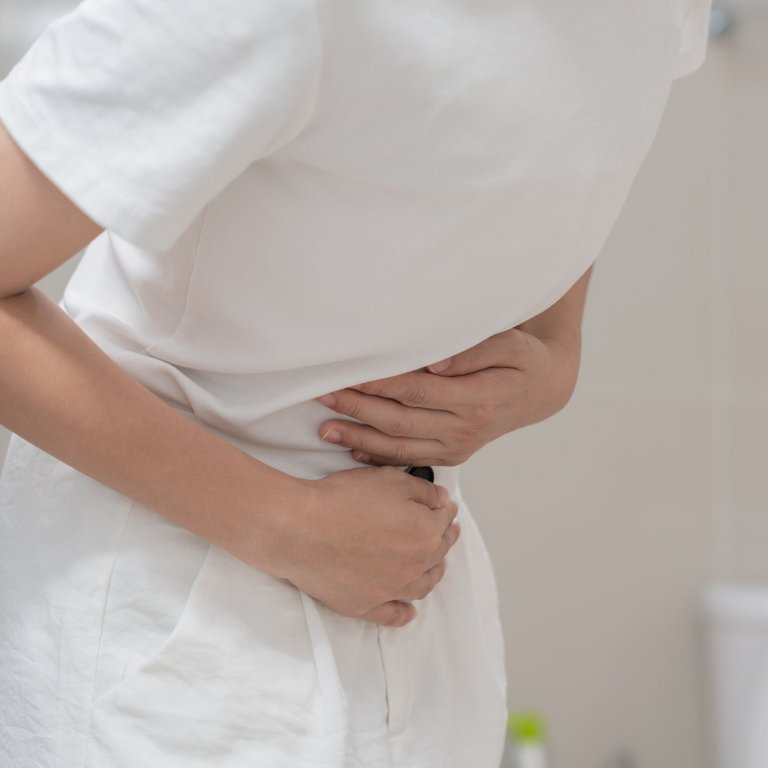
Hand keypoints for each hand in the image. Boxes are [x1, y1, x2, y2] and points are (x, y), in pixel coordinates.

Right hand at [277, 466, 459, 626]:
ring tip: (435, 566)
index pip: (444, 520)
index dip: (445, 510)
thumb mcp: (389, 480)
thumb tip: (442, 501)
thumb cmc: (343, 500)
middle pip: (437, 553)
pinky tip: (409, 612)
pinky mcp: (365, 605)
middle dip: (444, 538)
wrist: (301, 529)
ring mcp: (391, 590)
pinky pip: (392, 615)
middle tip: (445, 531)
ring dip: (433, 574)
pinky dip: (404, 613)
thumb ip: (423, 491)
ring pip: (422, 586)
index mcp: (425, 534)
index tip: (445, 507)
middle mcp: (414, 566)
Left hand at [315, 327, 580, 466]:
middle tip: (322, 395)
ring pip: (400, 447)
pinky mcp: (453, 455)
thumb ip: (472, 352)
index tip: (346, 374)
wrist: (541, 390)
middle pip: (399, 421)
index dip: (378, 384)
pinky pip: (411, 460)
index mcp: (476, 399)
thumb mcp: (509, 346)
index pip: (415, 390)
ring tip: (325, 429)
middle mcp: (464, 429)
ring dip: (360, 438)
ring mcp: (458, 446)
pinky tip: (352, 451)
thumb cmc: (521, 361)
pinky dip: (380, 457)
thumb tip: (433, 363)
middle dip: (357, 409)